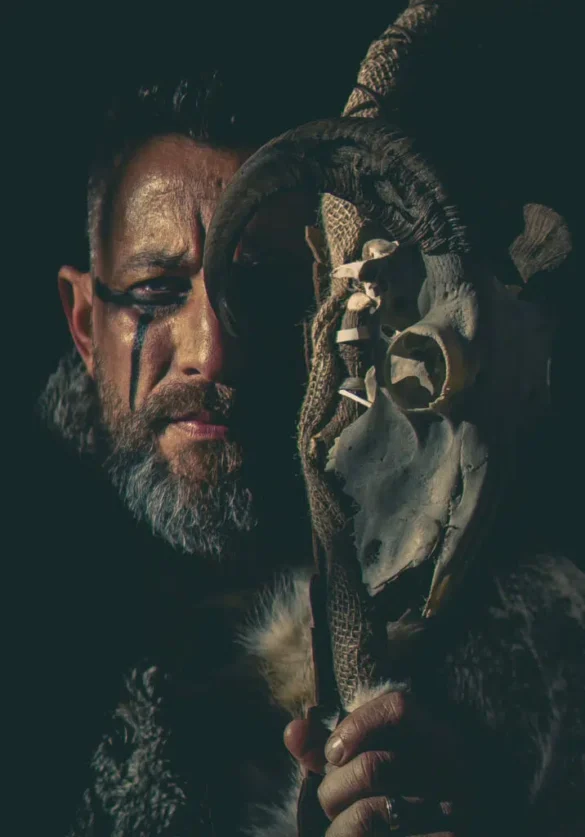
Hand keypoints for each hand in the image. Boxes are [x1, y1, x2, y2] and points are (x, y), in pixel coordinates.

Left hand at [285, 690, 466, 834]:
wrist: (444, 829)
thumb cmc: (401, 797)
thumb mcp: (376, 761)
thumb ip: (334, 747)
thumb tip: (292, 731)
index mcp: (440, 738)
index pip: (399, 708)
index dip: (355, 724)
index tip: (333, 751)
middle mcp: (453, 771)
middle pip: (373, 766)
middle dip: (335, 788)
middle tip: (332, 802)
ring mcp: (452, 813)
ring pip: (369, 814)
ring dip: (340, 826)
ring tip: (342, 828)